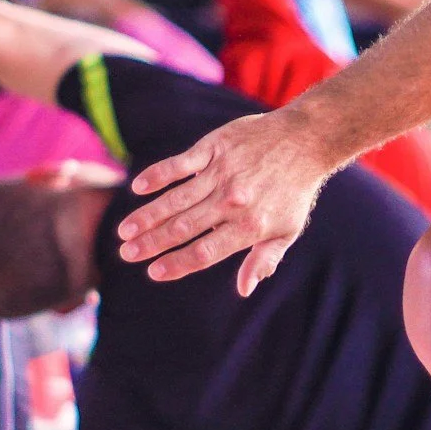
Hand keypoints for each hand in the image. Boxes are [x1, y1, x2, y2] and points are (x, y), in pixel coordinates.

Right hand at [117, 108, 344, 292]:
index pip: (205, 252)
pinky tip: (138, 188)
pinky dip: (158, 176)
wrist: (305, 140)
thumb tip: (244, 289)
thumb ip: (263, 259)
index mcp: (250, 226)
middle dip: (152, 243)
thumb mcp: (287, 231)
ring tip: (124, 232)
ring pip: (176, 199)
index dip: (178, 263)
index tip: (154, 272)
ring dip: (147, 216)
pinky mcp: (215, 147)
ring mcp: (221, 173)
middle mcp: (233, 201)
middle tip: (127, 255)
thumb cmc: (294, 192)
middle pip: (184, 227)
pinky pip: (180, 164)